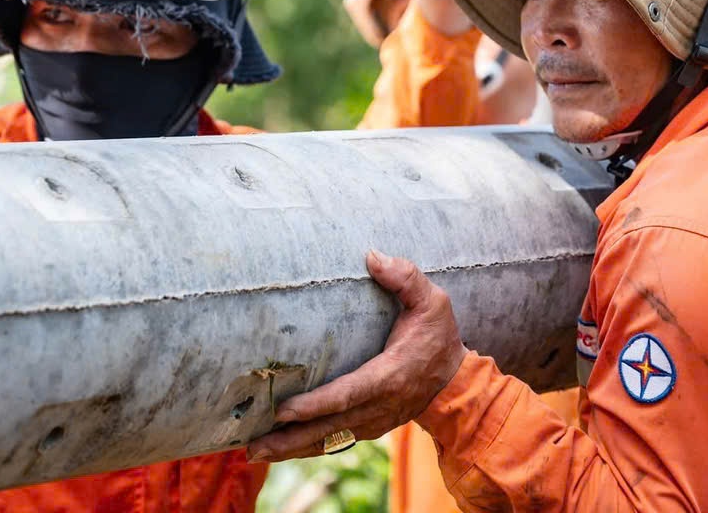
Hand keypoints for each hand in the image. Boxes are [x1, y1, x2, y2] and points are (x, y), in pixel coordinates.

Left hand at [245, 250, 467, 462]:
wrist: (455, 381)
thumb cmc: (439, 336)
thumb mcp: (432, 301)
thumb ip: (405, 278)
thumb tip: (372, 256)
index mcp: (389, 377)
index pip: (346, 394)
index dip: (314, 404)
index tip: (282, 411)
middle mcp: (378, 407)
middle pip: (329, 428)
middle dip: (290, 438)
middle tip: (252, 447)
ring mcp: (373, 422)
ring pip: (328, 440)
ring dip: (291, 448)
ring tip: (254, 452)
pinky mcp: (367, 428)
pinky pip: (334, 441)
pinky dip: (306, 447)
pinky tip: (278, 449)